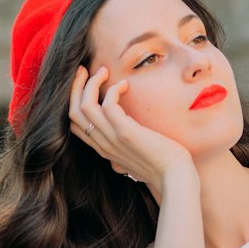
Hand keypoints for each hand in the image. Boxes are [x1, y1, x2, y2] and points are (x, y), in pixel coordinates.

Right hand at [68, 64, 195, 188]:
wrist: (175, 177)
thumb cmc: (161, 164)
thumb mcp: (135, 154)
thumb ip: (125, 146)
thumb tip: (124, 138)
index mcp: (103, 148)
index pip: (74, 124)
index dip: (74, 100)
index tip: (85, 83)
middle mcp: (103, 144)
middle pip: (73, 112)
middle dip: (75, 87)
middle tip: (85, 69)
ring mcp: (112, 139)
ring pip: (84, 106)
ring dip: (92, 83)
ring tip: (103, 71)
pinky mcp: (126, 133)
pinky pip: (107, 106)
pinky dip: (113, 91)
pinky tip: (125, 85)